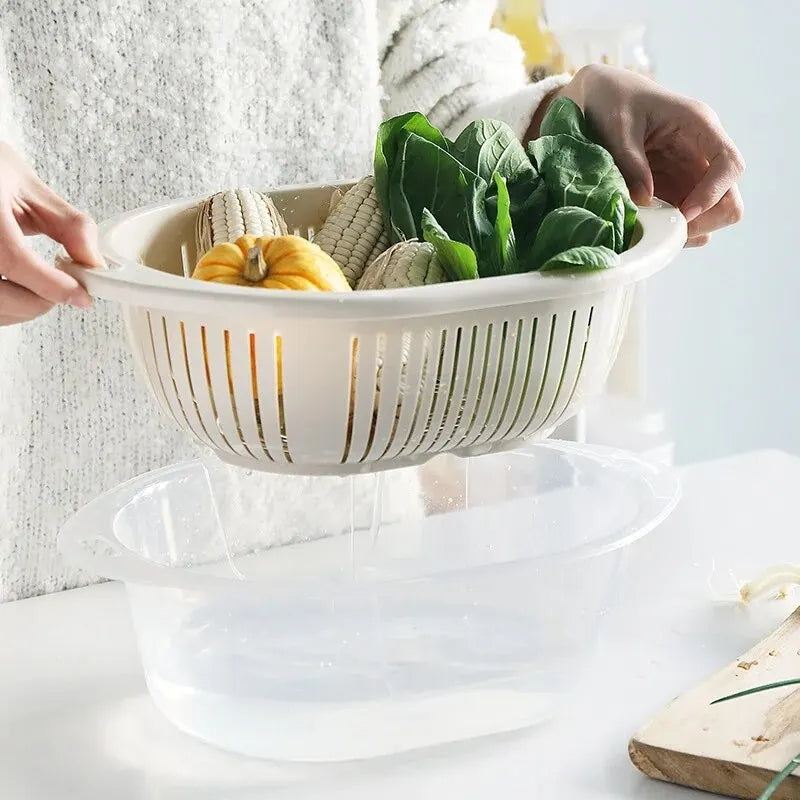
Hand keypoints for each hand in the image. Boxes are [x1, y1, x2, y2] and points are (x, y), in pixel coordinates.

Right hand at [0, 142, 101, 325]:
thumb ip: (68, 225)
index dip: (52, 285)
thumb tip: (93, 261)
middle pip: (1, 296)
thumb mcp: (29, 187)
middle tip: (66, 291)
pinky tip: (21, 289)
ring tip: (43, 288)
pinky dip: (8, 306)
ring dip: (24, 308)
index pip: (15, 261)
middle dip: (41, 301)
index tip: (81, 295)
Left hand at [532, 64, 744, 247]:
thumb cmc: (612, 100)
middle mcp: (701, 153)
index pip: (730, 164)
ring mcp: (689, 174)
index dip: (713, 193)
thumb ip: (632, 163)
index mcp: (699, 126)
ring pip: (710, 215)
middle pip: (729, 199)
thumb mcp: (618, 127)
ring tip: (651, 233)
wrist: (599, 95)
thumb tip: (645, 200)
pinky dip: (670, 231)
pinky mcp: (672, 189)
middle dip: (703, 221)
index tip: (683, 214)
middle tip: (665, 233)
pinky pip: (684, 218)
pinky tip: (646, 231)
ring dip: (685, 230)